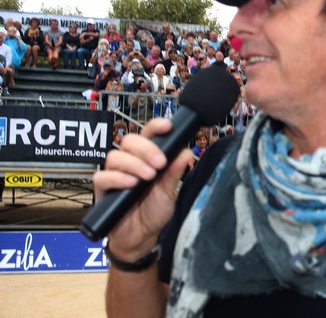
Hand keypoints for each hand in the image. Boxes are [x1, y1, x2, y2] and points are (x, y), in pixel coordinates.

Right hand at [92, 119, 192, 259]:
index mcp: (147, 157)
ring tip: (148, 177)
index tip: (167, 126)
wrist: (141, 236)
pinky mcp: (103, 189)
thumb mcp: (170, 191)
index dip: (156, 126)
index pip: (148, 134)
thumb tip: (186, 152)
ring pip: (115, 156)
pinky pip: (103, 176)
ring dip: (134, 164)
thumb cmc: (154, 211)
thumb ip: (175, 172)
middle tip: (159, 163)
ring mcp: (115, 174)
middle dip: (146, 149)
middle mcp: (129, 161)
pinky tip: (131, 184)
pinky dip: (118, 178)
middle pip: (129, 140)